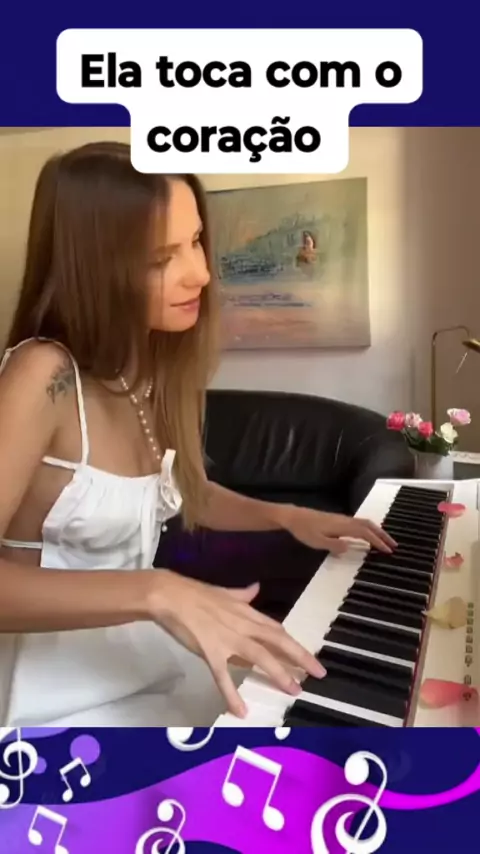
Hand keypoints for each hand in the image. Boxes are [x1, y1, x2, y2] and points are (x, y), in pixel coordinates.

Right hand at [148, 571, 325, 717]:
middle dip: (300, 657)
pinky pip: (223, 676)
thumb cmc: (195, 593)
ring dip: (278, 673)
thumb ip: (242, 594)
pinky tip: (241, 711)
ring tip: (293, 690)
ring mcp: (228, 639)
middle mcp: (243, 626)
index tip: (309, 657)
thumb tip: (255, 588)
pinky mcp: (211, 651)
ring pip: (260, 656)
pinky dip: (232, 694)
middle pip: (278, 642)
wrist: (170, 595)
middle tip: (318, 674)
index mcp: (246, 613)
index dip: (294, 644)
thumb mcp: (224, 592)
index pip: (276, 630)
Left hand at [280, 506, 396, 554]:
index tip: (388, 550)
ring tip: (385, 541)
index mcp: (342, 525)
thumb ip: (333, 545)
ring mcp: (342, 519)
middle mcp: (345, 520)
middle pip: (369, 525)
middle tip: (394, 546)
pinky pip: (359, 523)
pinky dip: (369, 529)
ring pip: (364, 523)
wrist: (293, 517)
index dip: (377, 541)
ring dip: (377, 531)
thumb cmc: (304, 530)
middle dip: (382, 535)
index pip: (365, 533)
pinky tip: (368, 535)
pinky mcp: (338, 520)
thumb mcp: (317, 542)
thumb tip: (349, 547)